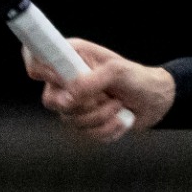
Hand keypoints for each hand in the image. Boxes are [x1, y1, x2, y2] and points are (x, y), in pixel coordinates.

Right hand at [24, 38, 174, 141]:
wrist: (155, 101)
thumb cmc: (137, 78)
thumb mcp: (116, 72)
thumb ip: (89, 82)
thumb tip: (66, 99)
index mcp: (70, 57)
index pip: (35, 59)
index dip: (40, 70)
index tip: (62, 79)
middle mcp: (67, 80)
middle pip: (50, 100)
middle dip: (80, 104)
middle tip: (102, 96)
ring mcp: (74, 103)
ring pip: (70, 120)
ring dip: (100, 116)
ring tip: (117, 104)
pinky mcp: (85, 123)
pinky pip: (86, 134)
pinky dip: (107, 129)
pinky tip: (120, 118)